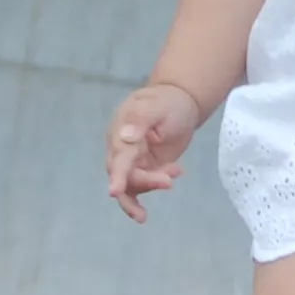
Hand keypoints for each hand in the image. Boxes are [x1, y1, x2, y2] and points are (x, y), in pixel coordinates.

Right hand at [106, 83, 200, 220]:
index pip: (117, 157)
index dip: (116, 175)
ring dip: (152, 185)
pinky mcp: (144, 170)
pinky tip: (177, 171)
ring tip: (176, 171)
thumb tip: (125, 137)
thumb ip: (141, 119)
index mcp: (119, 132)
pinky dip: (157, 185)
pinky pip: (144, 185)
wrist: (180, 104)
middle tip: (169, 180)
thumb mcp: (157, 106)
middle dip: (146, 181)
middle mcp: (121, 150)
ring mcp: (132, 162)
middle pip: (125, 176)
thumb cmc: (166, 102)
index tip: (114, 192)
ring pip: (133, 185)